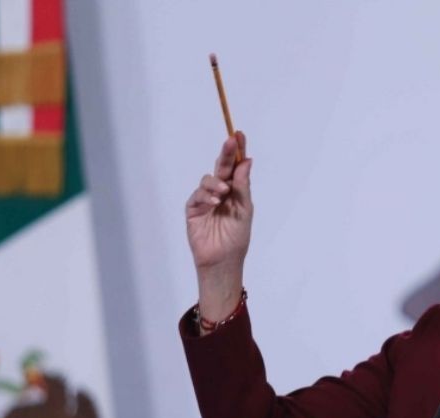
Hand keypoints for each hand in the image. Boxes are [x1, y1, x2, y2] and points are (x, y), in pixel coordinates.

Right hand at [186, 132, 252, 319]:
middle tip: (231, 140)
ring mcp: (205, 200)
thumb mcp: (244, 209)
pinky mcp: (193, 210)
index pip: (235, 167)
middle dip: (226, 153)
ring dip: (216, 183)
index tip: (239, 135)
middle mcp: (220, 192)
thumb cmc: (237, 237)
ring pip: (207, 179)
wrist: (224, 260)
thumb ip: (243, 186)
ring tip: (224, 193)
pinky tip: (215, 202)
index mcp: (235, 191)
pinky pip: (197, 196)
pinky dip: (206, 196)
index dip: (236, 151)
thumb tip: (247, 161)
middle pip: (221, 167)